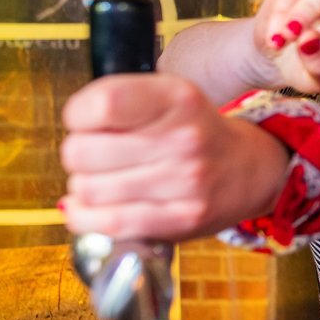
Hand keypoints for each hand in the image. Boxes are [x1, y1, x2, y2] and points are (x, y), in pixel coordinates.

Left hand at [59, 75, 287, 240]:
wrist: (249, 169)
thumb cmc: (196, 133)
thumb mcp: (168, 97)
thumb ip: (119, 101)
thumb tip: (71, 131)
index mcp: (179, 98)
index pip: (101, 104)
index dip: (78, 115)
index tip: (88, 122)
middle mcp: (185, 138)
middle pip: (82, 151)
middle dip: (78, 154)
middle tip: (97, 156)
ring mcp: (186, 182)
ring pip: (88, 189)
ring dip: (84, 187)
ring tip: (104, 180)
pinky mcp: (182, 220)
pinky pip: (110, 223)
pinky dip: (85, 218)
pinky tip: (89, 208)